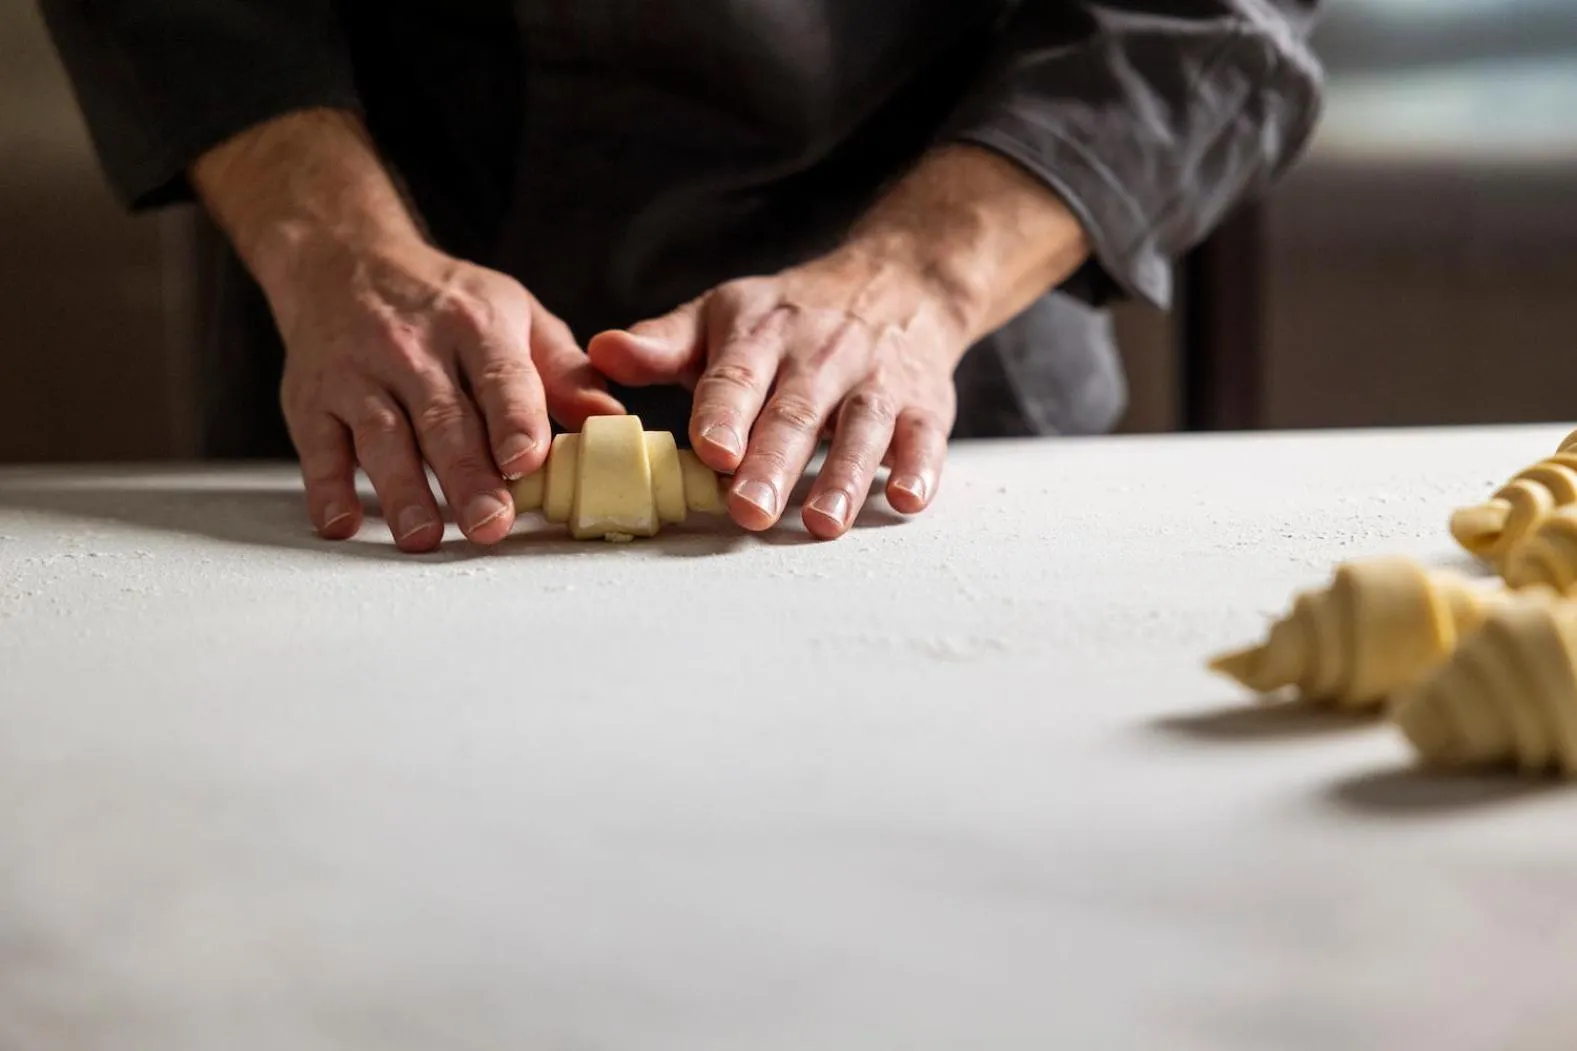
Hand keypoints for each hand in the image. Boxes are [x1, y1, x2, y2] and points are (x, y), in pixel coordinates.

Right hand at [189, 108, 623, 551]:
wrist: (343, 260)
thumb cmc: (446, 303)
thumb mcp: (515, 315)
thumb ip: (563, 372)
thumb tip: (609, 420)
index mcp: (475, 325)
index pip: (499, 376)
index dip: (514, 420)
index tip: (527, 462)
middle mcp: (412, 347)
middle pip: (443, 419)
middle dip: (467, 476)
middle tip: (490, 525)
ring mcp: (357, 373)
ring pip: (382, 436)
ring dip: (403, 490)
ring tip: (425, 536)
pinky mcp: (311, 398)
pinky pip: (318, 446)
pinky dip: (327, 487)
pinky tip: (342, 522)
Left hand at [588, 146, 1088, 539]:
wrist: (898, 283)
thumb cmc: (791, 317)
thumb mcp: (723, 316)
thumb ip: (662, 345)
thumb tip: (600, 353)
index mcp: (763, 332)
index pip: (738, 374)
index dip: (724, 412)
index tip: (710, 451)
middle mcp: (823, 352)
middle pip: (796, 411)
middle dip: (773, 463)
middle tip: (749, 510)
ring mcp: (878, 378)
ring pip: (861, 428)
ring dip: (843, 477)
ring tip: (820, 523)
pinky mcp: (926, 403)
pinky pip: (925, 436)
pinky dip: (918, 467)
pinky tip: (905, 499)